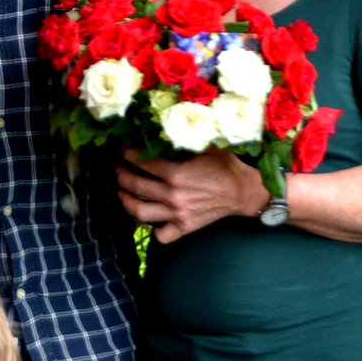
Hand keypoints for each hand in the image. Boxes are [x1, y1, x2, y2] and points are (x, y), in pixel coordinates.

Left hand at [117, 146, 265, 243]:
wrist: (243, 191)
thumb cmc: (225, 165)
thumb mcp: (205, 145)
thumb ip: (183, 137)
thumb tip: (161, 125)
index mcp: (177, 173)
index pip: (143, 162)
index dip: (129, 153)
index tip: (122, 148)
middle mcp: (173, 196)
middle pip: (136, 186)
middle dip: (122, 175)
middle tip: (118, 169)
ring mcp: (177, 214)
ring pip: (141, 212)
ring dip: (126, 201)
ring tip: (121, 193)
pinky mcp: (185, 228)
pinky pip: (161, 235)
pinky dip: (153, 229)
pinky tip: (148, 219)